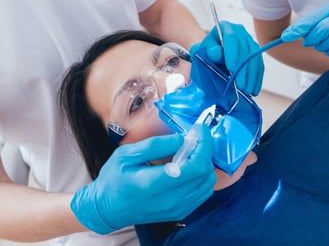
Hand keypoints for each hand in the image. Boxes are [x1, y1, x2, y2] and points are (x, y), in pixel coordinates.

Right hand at [71, 125, 215, 233]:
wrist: (108, 210)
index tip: (200, 129)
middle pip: (205, 173)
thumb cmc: (113, 180)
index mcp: (154, 184)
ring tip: (190, 151)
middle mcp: (169, 200)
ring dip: (204, 162)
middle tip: (194, 137)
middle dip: (204, 150)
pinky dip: (202, 176)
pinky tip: (189, 166)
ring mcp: (177, 208)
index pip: (195, 166)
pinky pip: (203, 192)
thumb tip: (181, 139)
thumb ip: (155, 146)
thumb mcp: (126, 155)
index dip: (204, 145)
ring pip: (208, 182)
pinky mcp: (181, 212)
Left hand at [191, 21, 263, 95]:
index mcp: (226, 27)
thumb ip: (208, 52)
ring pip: (254, 59)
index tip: (231, 69)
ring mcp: (249, 41)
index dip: (233, 54)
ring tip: (248, 90)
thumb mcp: (202, 51)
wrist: (211, 53)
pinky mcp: (255, 52)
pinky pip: (259, 65)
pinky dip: (257, 78)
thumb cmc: (205, 52)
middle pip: (245, 50)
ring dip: (252, 76)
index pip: (231, 39)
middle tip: (240, 86)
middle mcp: (240, 32)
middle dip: (243, 70)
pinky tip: (254, 89)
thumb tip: (217, 53)